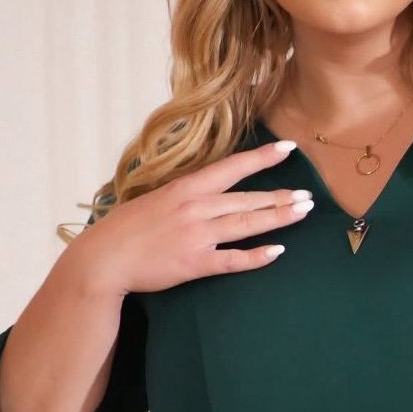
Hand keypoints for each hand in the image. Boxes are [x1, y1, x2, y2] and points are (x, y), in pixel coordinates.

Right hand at [73, 138, 312, 295]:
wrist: (103, 258)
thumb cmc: (126, 229)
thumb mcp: (155, 199)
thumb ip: (184, 194)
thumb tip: (207, 189)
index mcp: (185, 188)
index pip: (231, 167)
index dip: (262, 158)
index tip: (289, 148)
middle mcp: (195, 208)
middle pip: (248, 199)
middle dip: (281, 196)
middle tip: (309, 196)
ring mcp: (196, 236)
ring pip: (246, 223)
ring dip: (278, 217)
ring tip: (302, 213)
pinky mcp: (194, 263)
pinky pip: (233, 259)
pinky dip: (257, 256)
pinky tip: (278, 251)